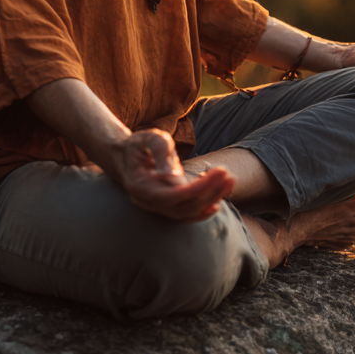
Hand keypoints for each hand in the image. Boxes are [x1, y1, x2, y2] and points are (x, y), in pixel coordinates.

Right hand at [112, 128, 234, 222]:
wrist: (125, 157)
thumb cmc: (139, 145)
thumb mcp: (148, 138)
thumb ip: (159, 149)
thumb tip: (171, 174)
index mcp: (141, 187)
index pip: (173, 195)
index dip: (198, 188)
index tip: (217, 173)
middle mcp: (148, 203)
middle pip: (184, 207)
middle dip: (209, 192)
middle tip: (227, 174)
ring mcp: (156, 208)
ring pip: (187, 213)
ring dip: (211, 199)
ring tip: (229, 182)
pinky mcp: (166, 208)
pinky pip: (185, 215)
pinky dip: (202, 210)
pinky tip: (217, 202)